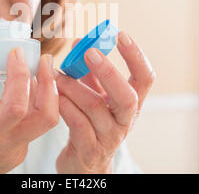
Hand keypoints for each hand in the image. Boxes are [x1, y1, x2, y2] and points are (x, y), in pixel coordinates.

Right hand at [0, 39, 57, 172]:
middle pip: (46, 116)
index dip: (20, 76)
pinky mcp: (20, 151)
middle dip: (49, 83)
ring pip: (45, 119)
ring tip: (35, 68)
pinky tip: (25, 88)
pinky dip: (36, 102)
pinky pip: (36, 124)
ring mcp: (16, 151)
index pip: (15, 106)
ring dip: (45, 91)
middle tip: (43, 59)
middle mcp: (6, 147)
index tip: (15, 53)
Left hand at [55, 31, 155, 173]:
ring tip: (56, 74)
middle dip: (107, 71)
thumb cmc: (91, 123)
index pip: (145, 78)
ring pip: (95, 108)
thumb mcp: (96, 96)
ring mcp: (109, 137)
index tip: (121, 34)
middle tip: (88, 51)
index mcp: (131, 103)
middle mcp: (125, 120)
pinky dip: (65, 105)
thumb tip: (79, 41)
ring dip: (73, 86)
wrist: (84, 163)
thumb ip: (89, 72)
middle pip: (126, 96)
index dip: (136, 56)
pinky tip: (54, 95)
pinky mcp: (90, 149)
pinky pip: (77, 123)